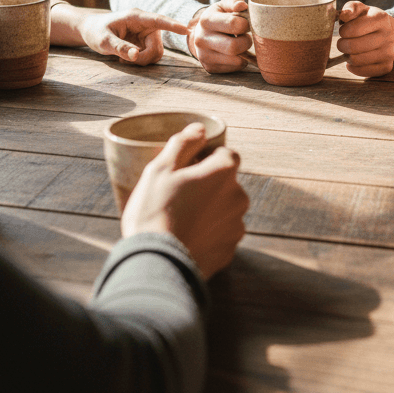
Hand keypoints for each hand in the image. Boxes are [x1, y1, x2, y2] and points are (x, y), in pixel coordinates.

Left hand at [78, 8, 188, 64]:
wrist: (92, 30)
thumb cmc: (96, 30)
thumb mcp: (102, 40)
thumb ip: (119, 47)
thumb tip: (135, 56)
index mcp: (136, 17)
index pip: (158, 20)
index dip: (172, 25)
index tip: (186, 29)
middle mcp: (145, 24)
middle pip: (157, 47)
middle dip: (144, 58)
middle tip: (125, 61)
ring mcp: (147, 34)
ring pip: (156, 53)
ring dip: (142, 60)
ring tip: (123, 58)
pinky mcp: (146, 42)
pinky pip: (151, 56)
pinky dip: (141, 61)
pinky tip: (127, 57)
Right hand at [122, 124, 249, 278]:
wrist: (156, 264)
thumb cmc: (155, 211)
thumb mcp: (160, 168)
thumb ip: (183, 143)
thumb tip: (200, 128)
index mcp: (225, 172)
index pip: (226, 154)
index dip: (206, 158)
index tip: (185, 168)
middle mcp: (239, 197)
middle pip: (226, 182)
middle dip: (208, 184)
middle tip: (178, 194)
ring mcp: (236, 226)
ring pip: (224, 209)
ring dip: (209, 209)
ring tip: (180, 218)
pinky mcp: (229, 251)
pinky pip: (220, 233)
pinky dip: (208, 233)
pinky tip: (186, 237)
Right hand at [187, 0, 250, 73]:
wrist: (200, 34)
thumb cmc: (218, 18)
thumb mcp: (223, 6)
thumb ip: (234, 2)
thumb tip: (242, 6)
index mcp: (206, 20)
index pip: (234, 24)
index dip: (246, 24)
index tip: (245, 24)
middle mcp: (201, 39)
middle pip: (234, 47)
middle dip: (246, 42)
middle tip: (246, 37)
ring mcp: (204, 56)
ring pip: (236, 60)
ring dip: (244, 53)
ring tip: (240, 44)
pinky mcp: (210, 68)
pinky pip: (235, 68)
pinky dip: (240, 61)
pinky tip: (235, 54)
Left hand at [337, 1, 393, 76]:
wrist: (391, 33)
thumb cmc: (369, 20)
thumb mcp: (361, 9)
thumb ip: (350, 8)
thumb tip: (343, 15)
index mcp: (380, 18)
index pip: (353, 29)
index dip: (343, 31)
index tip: (343, 31)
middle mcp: (387, 35)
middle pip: (353, 47)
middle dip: (342, 45)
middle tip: (343, 43)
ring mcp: (389, 52)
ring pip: (356, 60)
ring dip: (347, 56)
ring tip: (349, 51)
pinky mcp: (387, 66)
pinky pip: (363, 71)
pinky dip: (354, 68)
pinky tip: (354, 60)